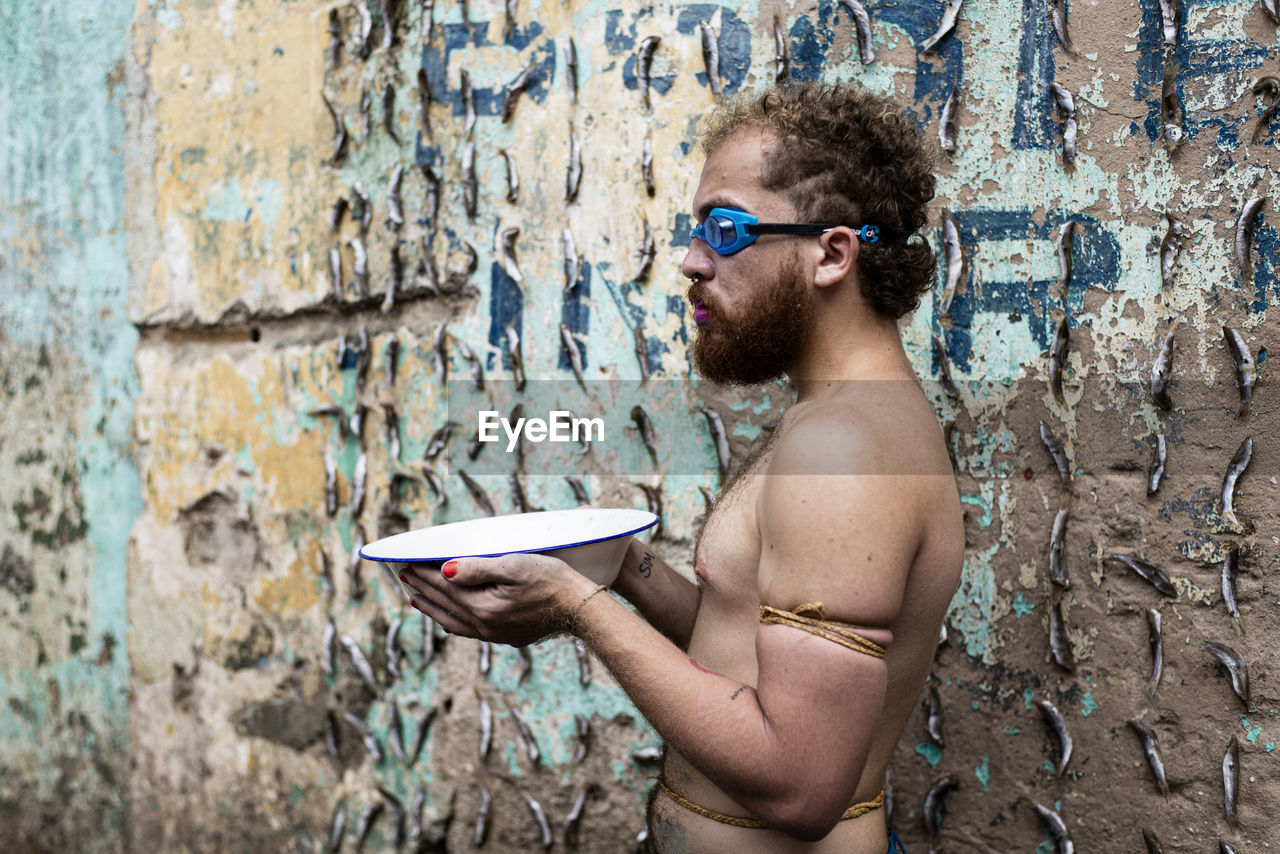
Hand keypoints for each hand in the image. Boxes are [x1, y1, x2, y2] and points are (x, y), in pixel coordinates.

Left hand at [399, 553, 596, 646]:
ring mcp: (495, 634)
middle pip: (445, 605)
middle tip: (404, 576)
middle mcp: (484, 625)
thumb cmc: (551, 579)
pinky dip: (451, 621)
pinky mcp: (506, 637)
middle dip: (423, 589)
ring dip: (433, 608)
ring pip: (453, 622)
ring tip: (417, 598)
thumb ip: (477, 569)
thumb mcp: (514, 566)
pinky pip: (468, 631)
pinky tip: (449, 618)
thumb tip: (445, 570)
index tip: (408, 563)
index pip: (445, 586)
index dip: (425, 573)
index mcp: (483, 606)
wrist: (580, 607)